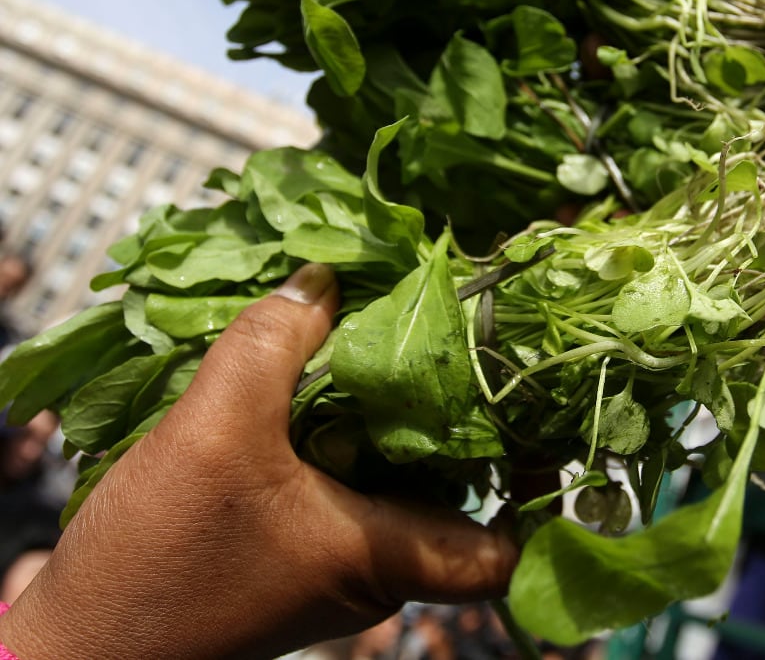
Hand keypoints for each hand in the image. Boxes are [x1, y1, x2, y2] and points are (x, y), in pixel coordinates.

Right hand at [0, 264, 517, 659]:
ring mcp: (328, 562)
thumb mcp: (215, 434)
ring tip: (385, 338)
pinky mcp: (286, 551)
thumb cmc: (157, 566)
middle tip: (461, 338)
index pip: (503, 550)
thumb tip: (323, 281)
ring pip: (389, 479)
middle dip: (456, 415)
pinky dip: (334, 431)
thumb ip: (272, 346)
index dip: (539, 495)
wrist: (74, 644)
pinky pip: (336, 481)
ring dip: (387, 415)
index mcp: (384, 558)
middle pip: (450, 489)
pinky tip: (310, 378)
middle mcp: (371, 569)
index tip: (549, 425)